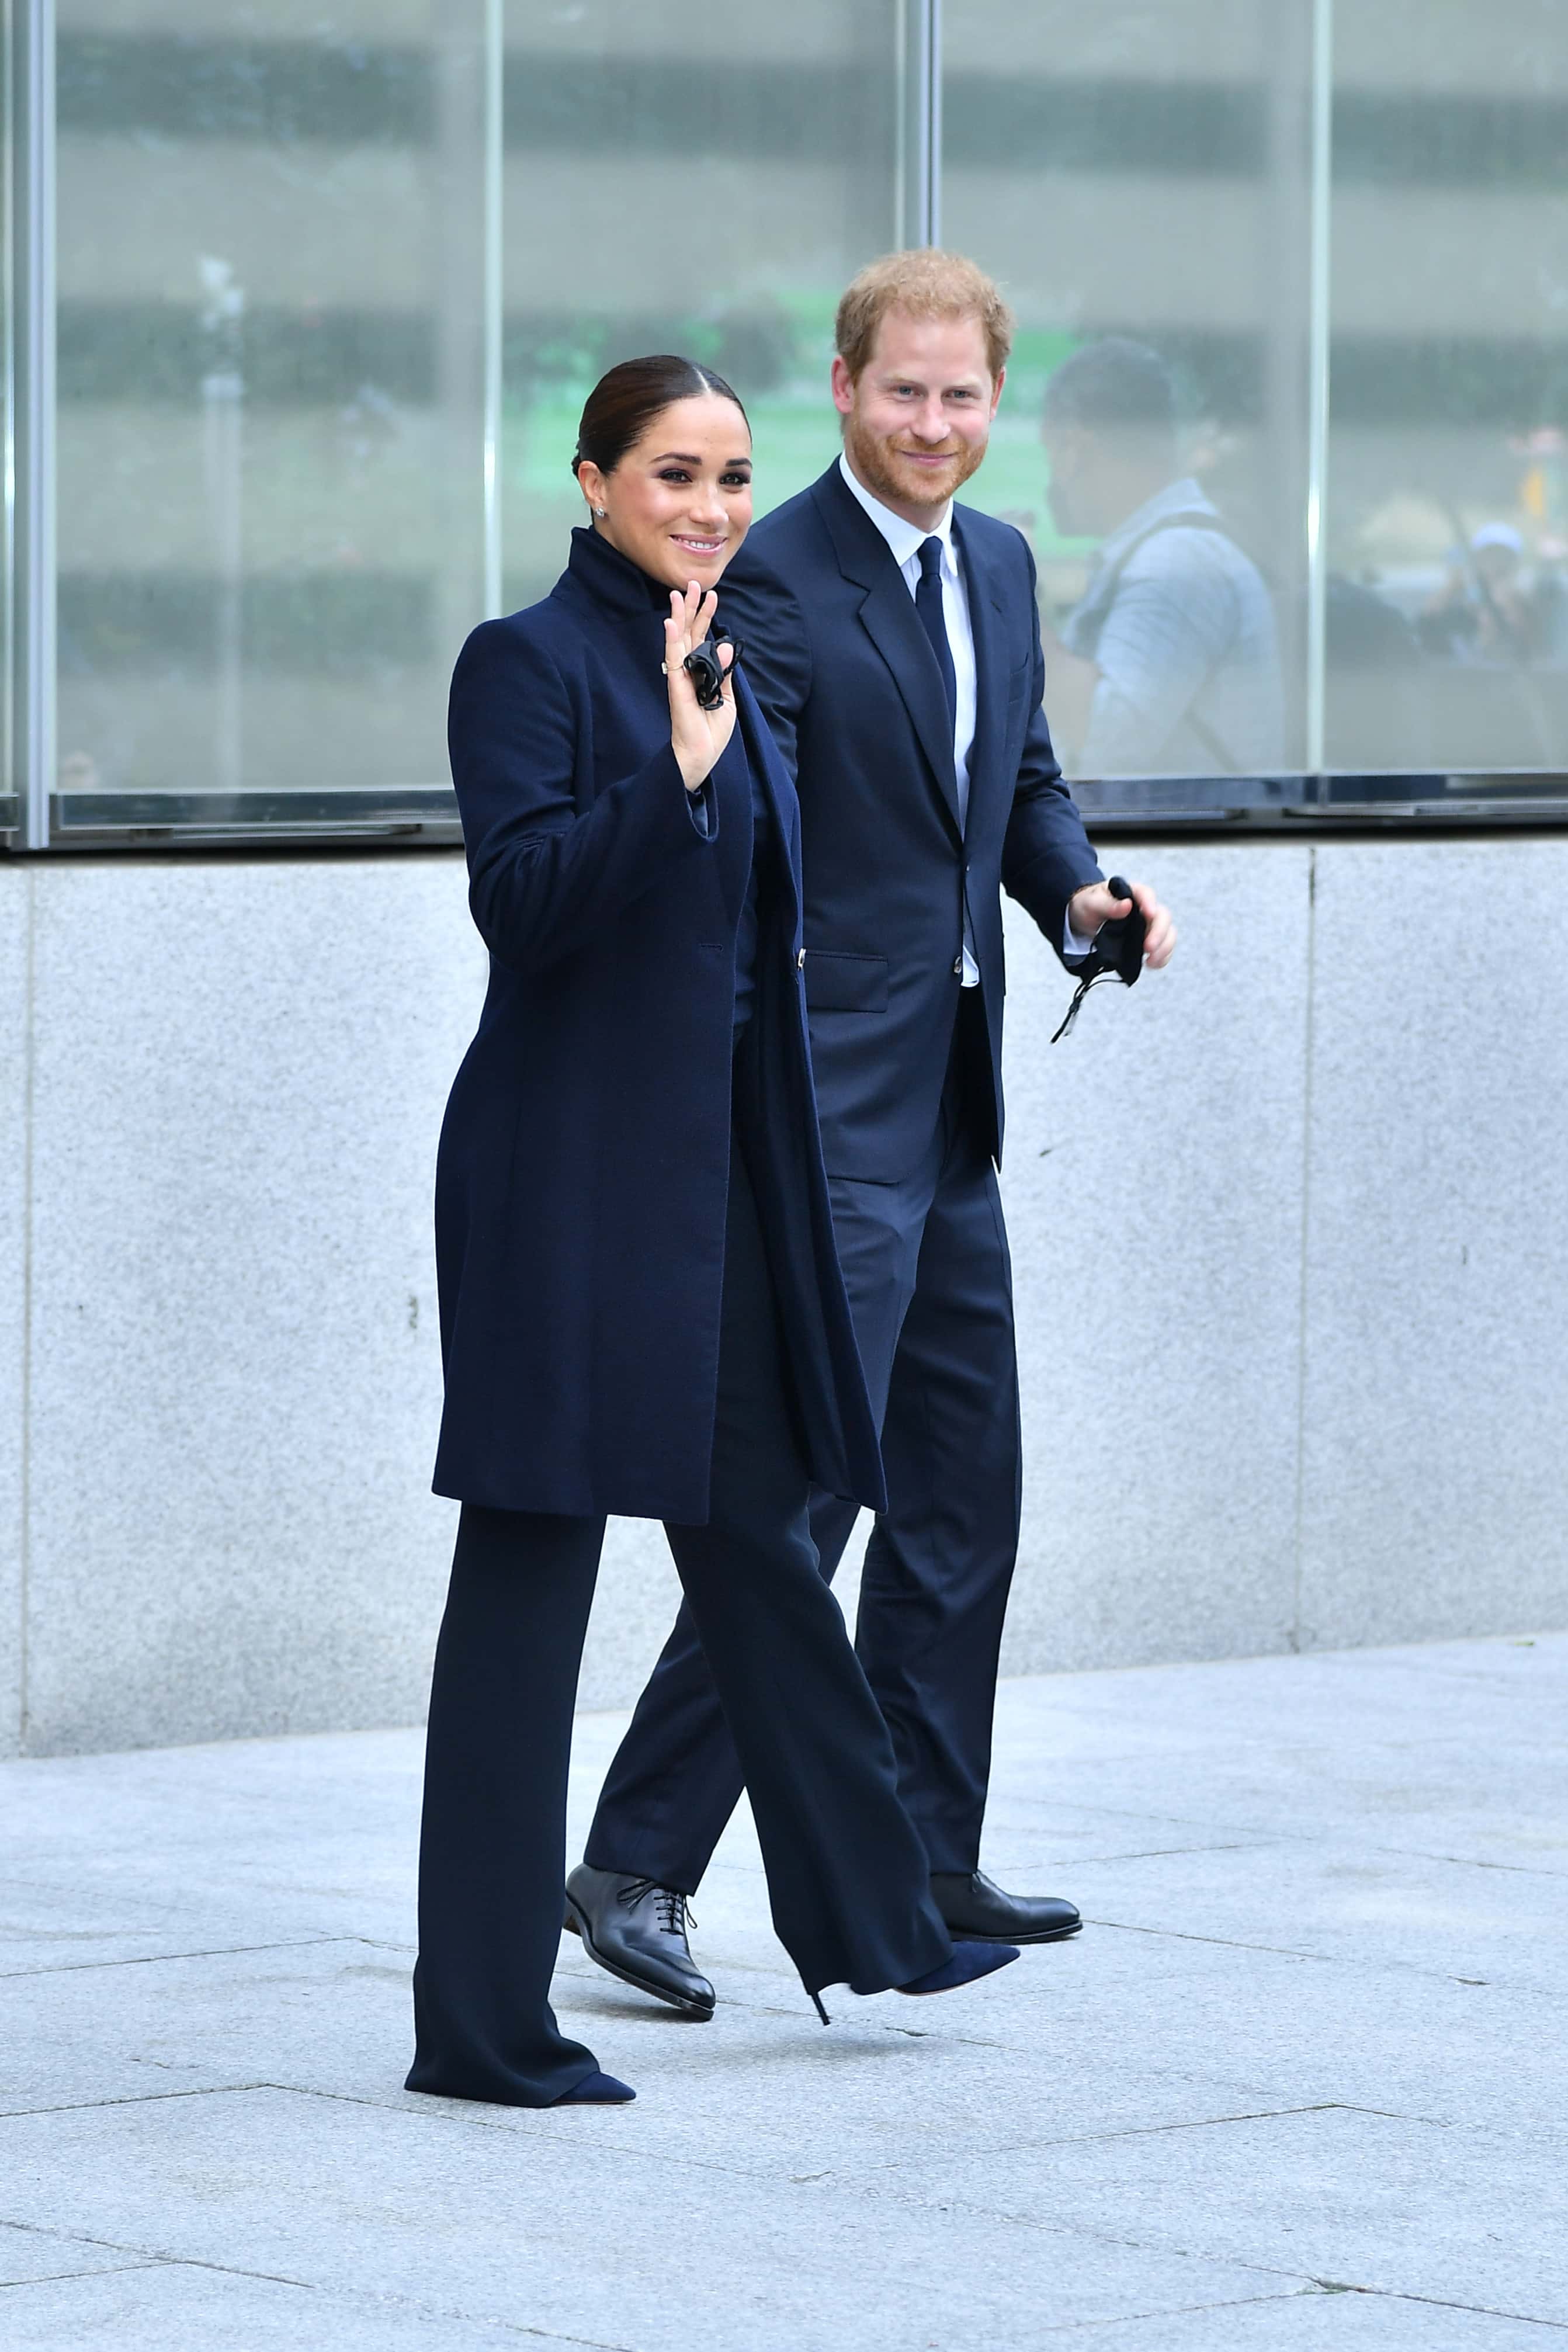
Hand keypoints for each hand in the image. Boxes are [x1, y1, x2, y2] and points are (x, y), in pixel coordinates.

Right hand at [665, 581, 735, 793]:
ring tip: (679, 594)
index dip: (707, 617)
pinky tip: (670, 624)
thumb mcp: (726, 698)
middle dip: (692, 608)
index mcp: (701, 672)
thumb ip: (724, 671)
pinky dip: (672, 642)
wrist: (702, 755)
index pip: (703, 638)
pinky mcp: (677, 688)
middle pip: (689, 633)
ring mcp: (681, 677)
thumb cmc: (712, 730)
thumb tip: (726, 645)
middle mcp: (688, 671)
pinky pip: (673, 661)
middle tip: (692, 583)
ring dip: (679, 617)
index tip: (713, 595)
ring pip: (679, 641)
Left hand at [1068, 877, 1176, 968]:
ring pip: (1168, 933)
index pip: (1146, 894)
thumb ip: (1107, 905)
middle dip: (1159, 933)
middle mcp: (1145, 907)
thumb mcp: (1092, 903)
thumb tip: (1127, 906)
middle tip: (1148, 947)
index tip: (1149, 914)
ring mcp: (1148, 924)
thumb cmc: (1090, 905)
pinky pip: (1163, 947)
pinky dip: (1162, 957)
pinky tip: (1151, 964)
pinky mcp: (1148, 939)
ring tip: (1151, 960)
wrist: (1085, 919)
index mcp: (1132, 893)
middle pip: (1162, 916)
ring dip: (1164, 947)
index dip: (1150, 904)